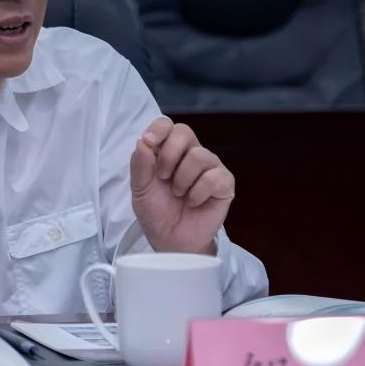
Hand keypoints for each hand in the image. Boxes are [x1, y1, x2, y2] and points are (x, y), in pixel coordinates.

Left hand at [129, 117, 234, 254]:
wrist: (171, 240)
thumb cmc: (156, 211)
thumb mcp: (140, 188)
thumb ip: (140, 164)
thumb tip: (143, 141)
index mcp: (167, 150)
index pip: (167, 124)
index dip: (159, 129)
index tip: (148, 142)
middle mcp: (190, 154)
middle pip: (184, 131)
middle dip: (169, 154)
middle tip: (162, 177)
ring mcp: (209, 167)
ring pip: (199, 155)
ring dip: (182, 179)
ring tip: (178, 195)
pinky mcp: (224, 184)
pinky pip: (214, 176)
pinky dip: (198, 192)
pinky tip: (193, 203)